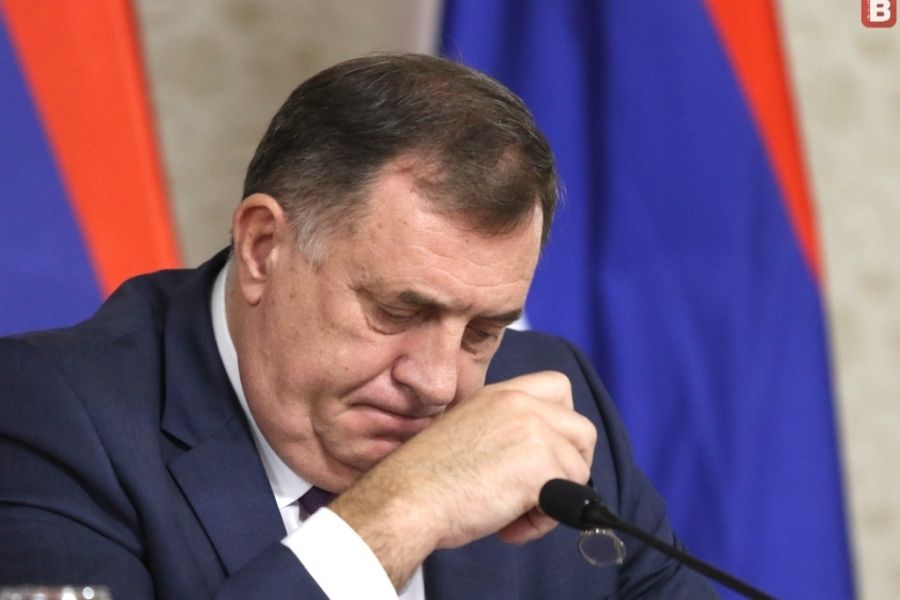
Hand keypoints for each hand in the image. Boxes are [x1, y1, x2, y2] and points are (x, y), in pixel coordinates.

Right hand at [329, 371, 596, 587]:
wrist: (406, 499)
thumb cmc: (423, 480)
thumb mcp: (465, 433)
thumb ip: (501, 434)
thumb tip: (533, 462)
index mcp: (499, 394)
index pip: (557, 386)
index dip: (561, 424)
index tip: (544, 454)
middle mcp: (519, 403)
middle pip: (581, 429)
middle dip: (570, 465)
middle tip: (539, 492)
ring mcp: (534, 429)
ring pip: (579, 468)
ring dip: (555, 498)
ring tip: (515, 516)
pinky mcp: (541, 463)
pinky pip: (569, 498)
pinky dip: (545, 521)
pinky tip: (510, 527)